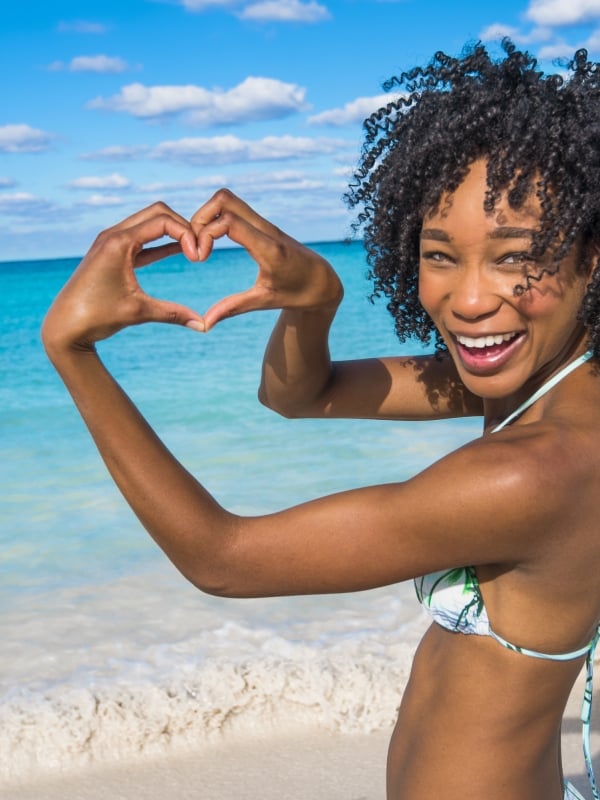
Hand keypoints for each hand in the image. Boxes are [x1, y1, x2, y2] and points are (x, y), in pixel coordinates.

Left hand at [42, 203, 202, 355]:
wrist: (65, 327)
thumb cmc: (97, 317)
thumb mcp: (139, 313)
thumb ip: (173, 314)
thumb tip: (204, 326)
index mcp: (119, 242)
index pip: (162, 221)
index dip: (187, 235)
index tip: (199, 258)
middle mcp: (113, 235)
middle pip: (157, 213)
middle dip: (182, 226)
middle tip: (200, 248)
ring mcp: (110, 242)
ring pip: (149, 223)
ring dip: (172, 232)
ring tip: (193, 249)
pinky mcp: (111, 253)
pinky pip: (141, 239)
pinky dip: (160, 243)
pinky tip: (179, 251)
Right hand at [191, 189, 342, 330]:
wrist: (322, 281)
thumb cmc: (297, 293)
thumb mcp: (264, 301)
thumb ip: (233, 308)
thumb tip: (205, 324)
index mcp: (268, 248)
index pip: (228, 222)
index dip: (206, 234)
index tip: (200, 259)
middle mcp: (266, 229)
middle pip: (224, 199)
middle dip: (200, 218)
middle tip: (195, 244)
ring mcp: (264, 223)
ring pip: (227, 199)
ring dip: (206, 216)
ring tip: (201, 243)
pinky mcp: (262, 224)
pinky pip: (233, 208)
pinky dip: (216, 218)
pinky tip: (212, 241)